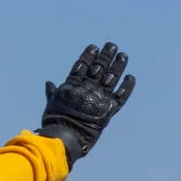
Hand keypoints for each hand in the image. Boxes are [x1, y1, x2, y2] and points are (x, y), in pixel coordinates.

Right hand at [38, 42, 135, 165]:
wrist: (67, 134)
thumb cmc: (56, 120)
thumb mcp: (52, 103)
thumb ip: (53, 92)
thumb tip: (49, 83)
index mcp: (73, 85)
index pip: (82, 65)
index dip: (88, 56)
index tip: (94, 47)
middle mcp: (87, 88)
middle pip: (99, 67)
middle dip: (106, 56)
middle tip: (112, 46)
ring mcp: (99, 97)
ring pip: (112, 77)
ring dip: (118, 66)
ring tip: (123, 55)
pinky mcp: (109, 109)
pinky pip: (121, 96)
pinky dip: (127, 87)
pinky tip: (131, 77)